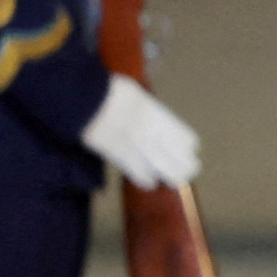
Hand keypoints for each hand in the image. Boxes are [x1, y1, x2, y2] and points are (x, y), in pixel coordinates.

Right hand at [80, 75, 201, 187]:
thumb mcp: (139, 97)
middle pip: (176, 155)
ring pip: (160, 165)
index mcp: (157, 114)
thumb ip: (150, 112)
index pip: (184, 136)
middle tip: (189, 171)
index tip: (190, 151)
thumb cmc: (111, 93)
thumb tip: (157, 122)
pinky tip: (149, 182)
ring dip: (170, 175)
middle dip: (185, 166)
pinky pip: (135, 169)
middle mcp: (150, 130)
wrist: (87, 97)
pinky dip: (143, 177)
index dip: (188, 147)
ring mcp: (134, 143)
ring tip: (175, 181)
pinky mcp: (116, 152)